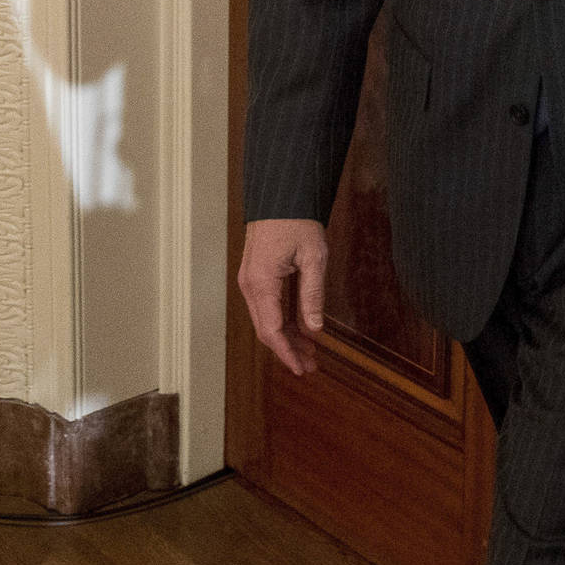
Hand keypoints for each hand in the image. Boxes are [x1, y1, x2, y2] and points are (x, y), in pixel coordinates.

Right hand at [238, 218, 328, 375]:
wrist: (282, 195)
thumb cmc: (297, 222)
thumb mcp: (313, 258)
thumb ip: (312, 295)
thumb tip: (315, 329)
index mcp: (261, 283)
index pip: (272, 330)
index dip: (287, 353)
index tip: (302, 369)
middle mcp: (250, 285)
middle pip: (267, 329)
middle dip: (288, 350)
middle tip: (311, 366)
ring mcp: (250, 280)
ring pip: (266, 319)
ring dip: (287, 337)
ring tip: (310, 352)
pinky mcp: (256, 275)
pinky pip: (267, 306)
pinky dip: (283, 321)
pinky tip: (302, 329)